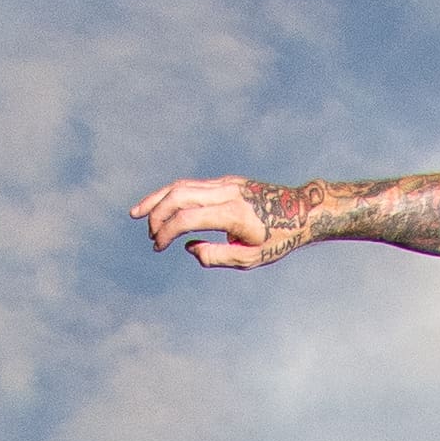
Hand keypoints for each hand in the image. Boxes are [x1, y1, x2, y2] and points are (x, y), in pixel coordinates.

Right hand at [133, 174, 297, 268]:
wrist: (302, 211)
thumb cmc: (278, 239)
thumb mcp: (250, 258)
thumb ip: (217, 256)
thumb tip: (189, 248)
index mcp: (232, 213)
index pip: (187, 217)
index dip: (166, 231)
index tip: (158, 247)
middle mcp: (226, 192)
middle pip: (178, 195)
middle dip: (157, 214)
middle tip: (150, 236)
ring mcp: (225, 183)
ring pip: (181, 185)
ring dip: (158, 200)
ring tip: (137, 214)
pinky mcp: (225, 182)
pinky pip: (192, 185)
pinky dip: (171, 195)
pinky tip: (160, 206)